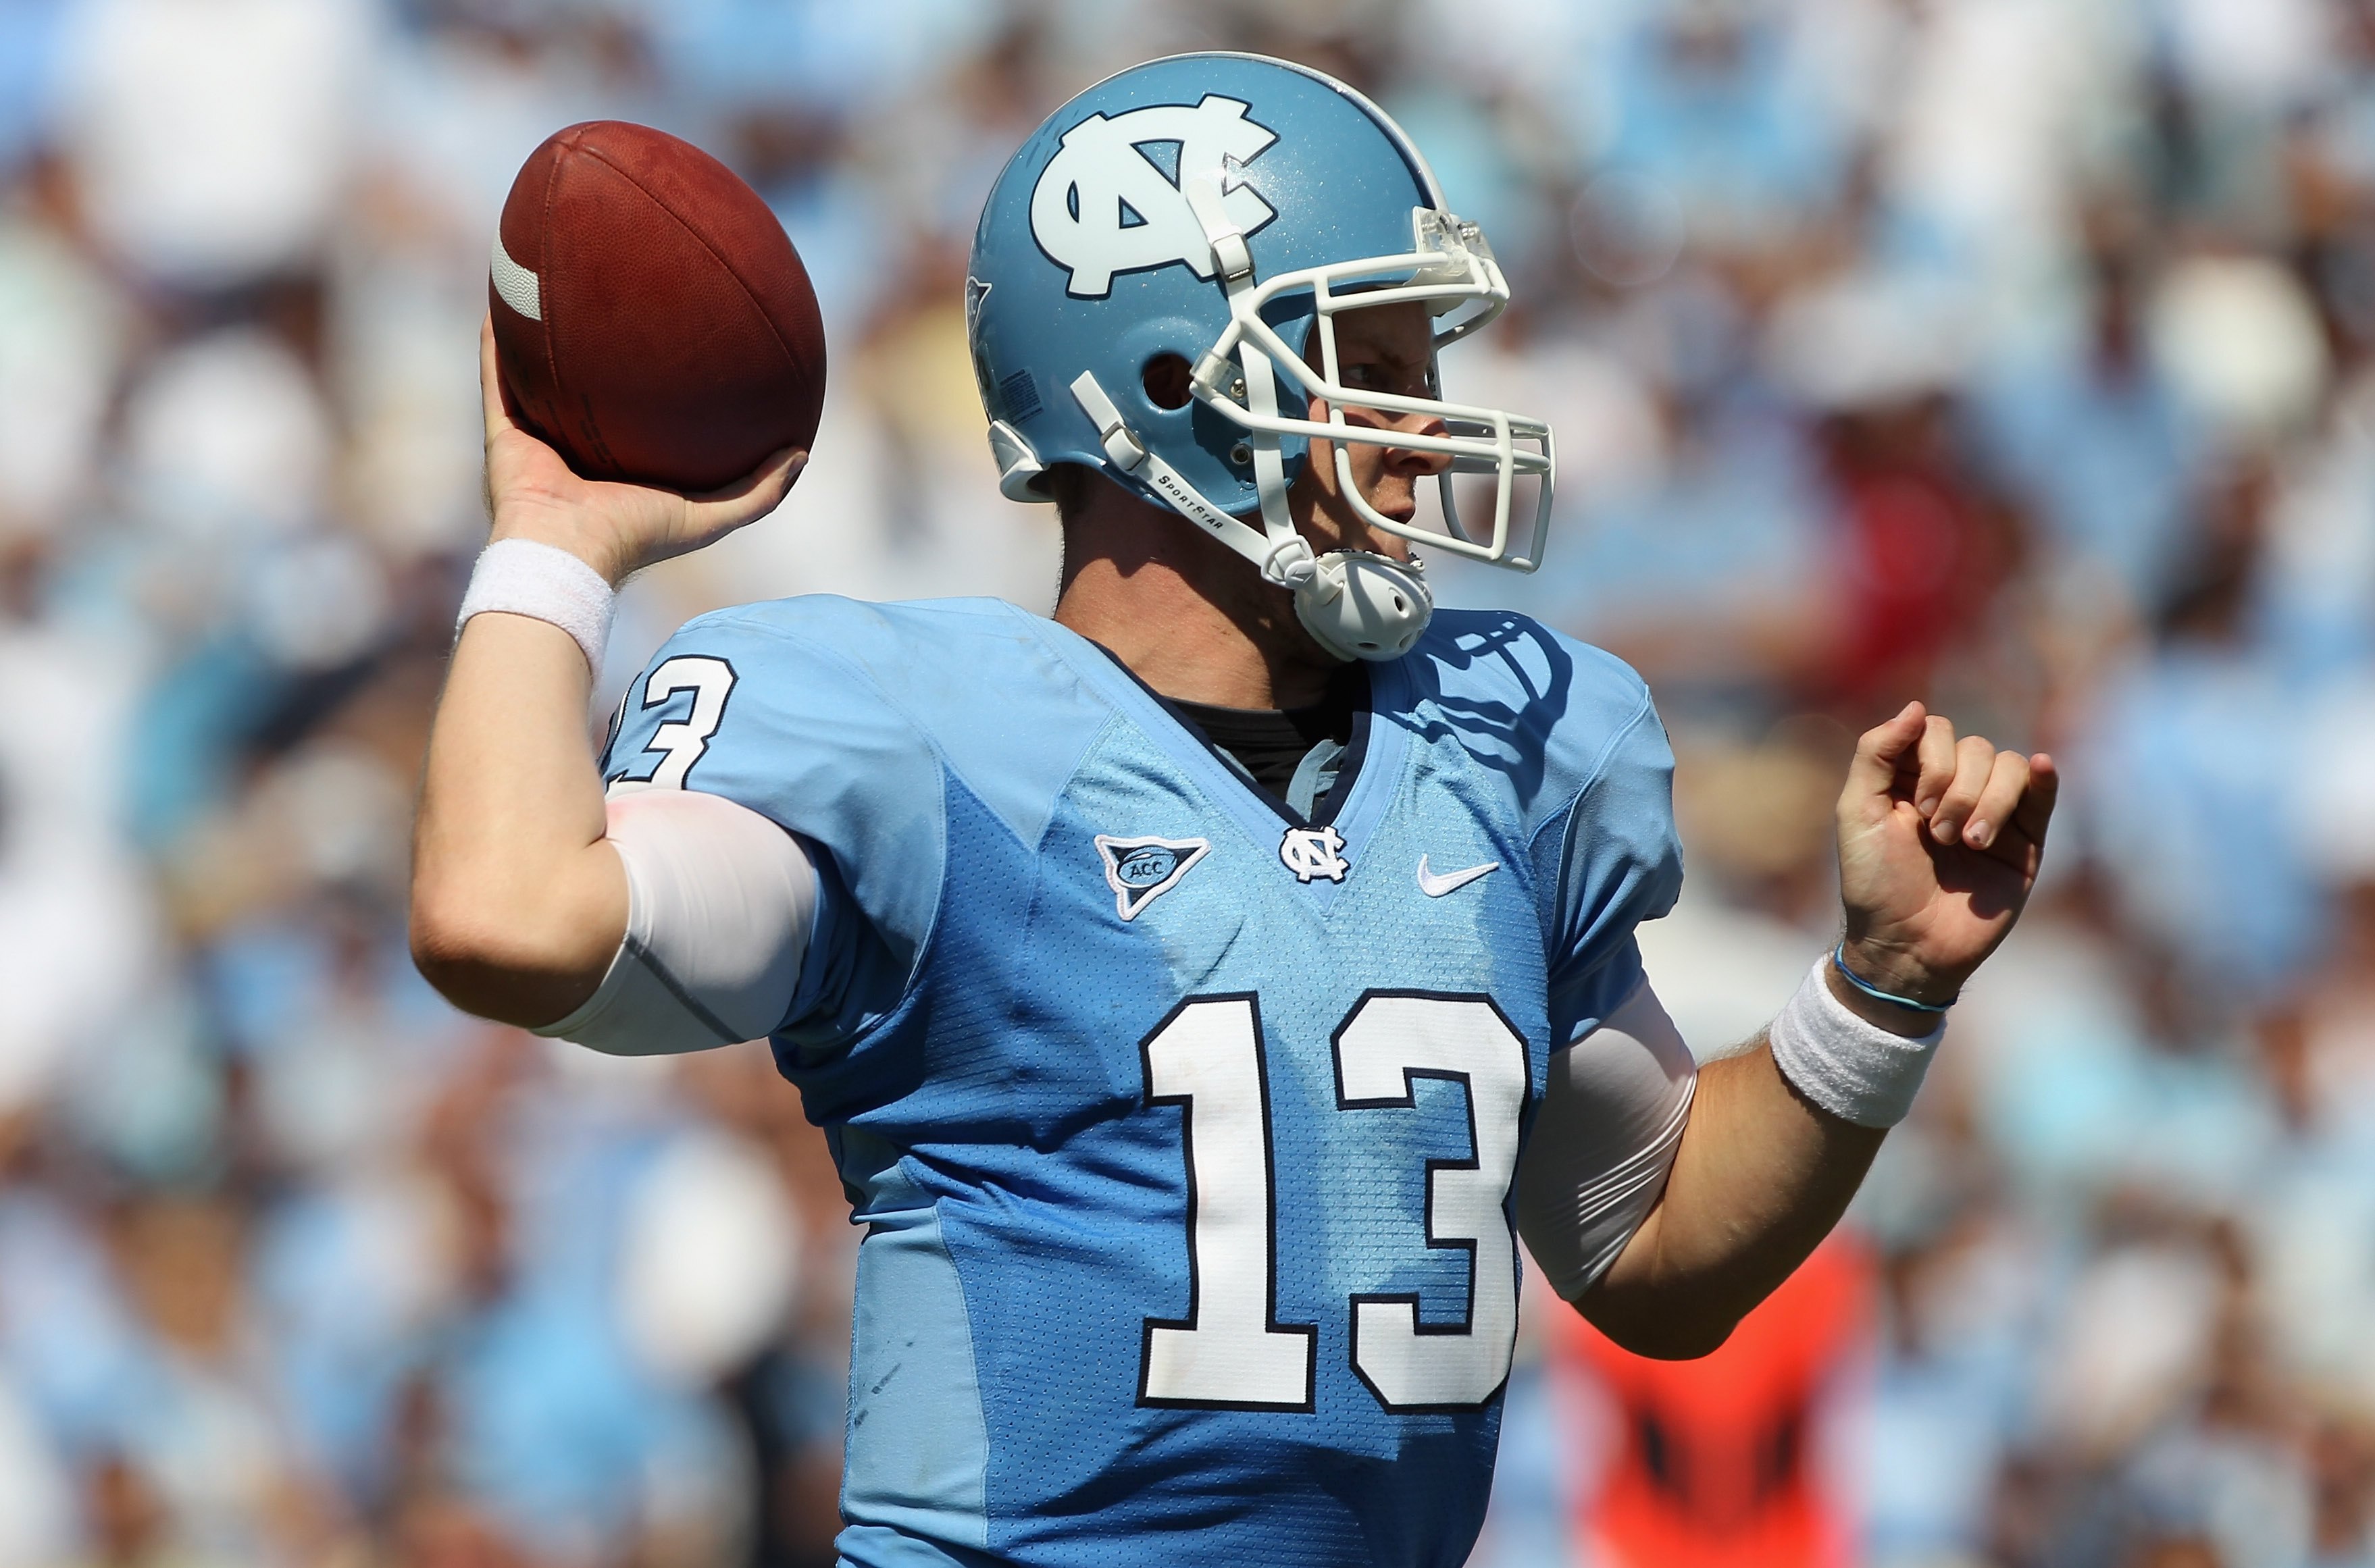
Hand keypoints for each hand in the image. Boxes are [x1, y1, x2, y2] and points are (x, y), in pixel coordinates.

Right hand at [479, 315, 805, 584]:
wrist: (568, 554)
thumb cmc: (637, 538)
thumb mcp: (711, 515)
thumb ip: (758, 491)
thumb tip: (802, 453)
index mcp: (619, 467)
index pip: (640, 418)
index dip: (658, 382)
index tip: (680, 340)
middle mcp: (576, 449)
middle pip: (588, 390)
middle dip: (600, 348)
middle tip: (618, 300)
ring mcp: (537, 439)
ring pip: (538, 376)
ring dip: (541, 333)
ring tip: (551, 282)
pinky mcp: (502, 432)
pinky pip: (497, 377)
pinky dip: (496, 341)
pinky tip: (502, 299)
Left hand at [1834, 703, 2057, 1009]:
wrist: (1906, 945)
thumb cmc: (1874, 882)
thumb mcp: (1857, 812)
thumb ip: (1877, 753)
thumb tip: (1917, 706)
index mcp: (1913, 778)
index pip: (1937, 732)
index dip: (1932, 761)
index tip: (1916, 809)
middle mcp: (1955, 789)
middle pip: (1977, 749)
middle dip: (1958, 790)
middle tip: (1939, 837)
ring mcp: (1992, 813)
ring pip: (2010, 768)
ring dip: (1987, 802)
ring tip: (1968, 846)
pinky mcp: (2024, 842)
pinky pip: (2042, 796)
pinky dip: (2044, 778)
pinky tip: (2042, 767)